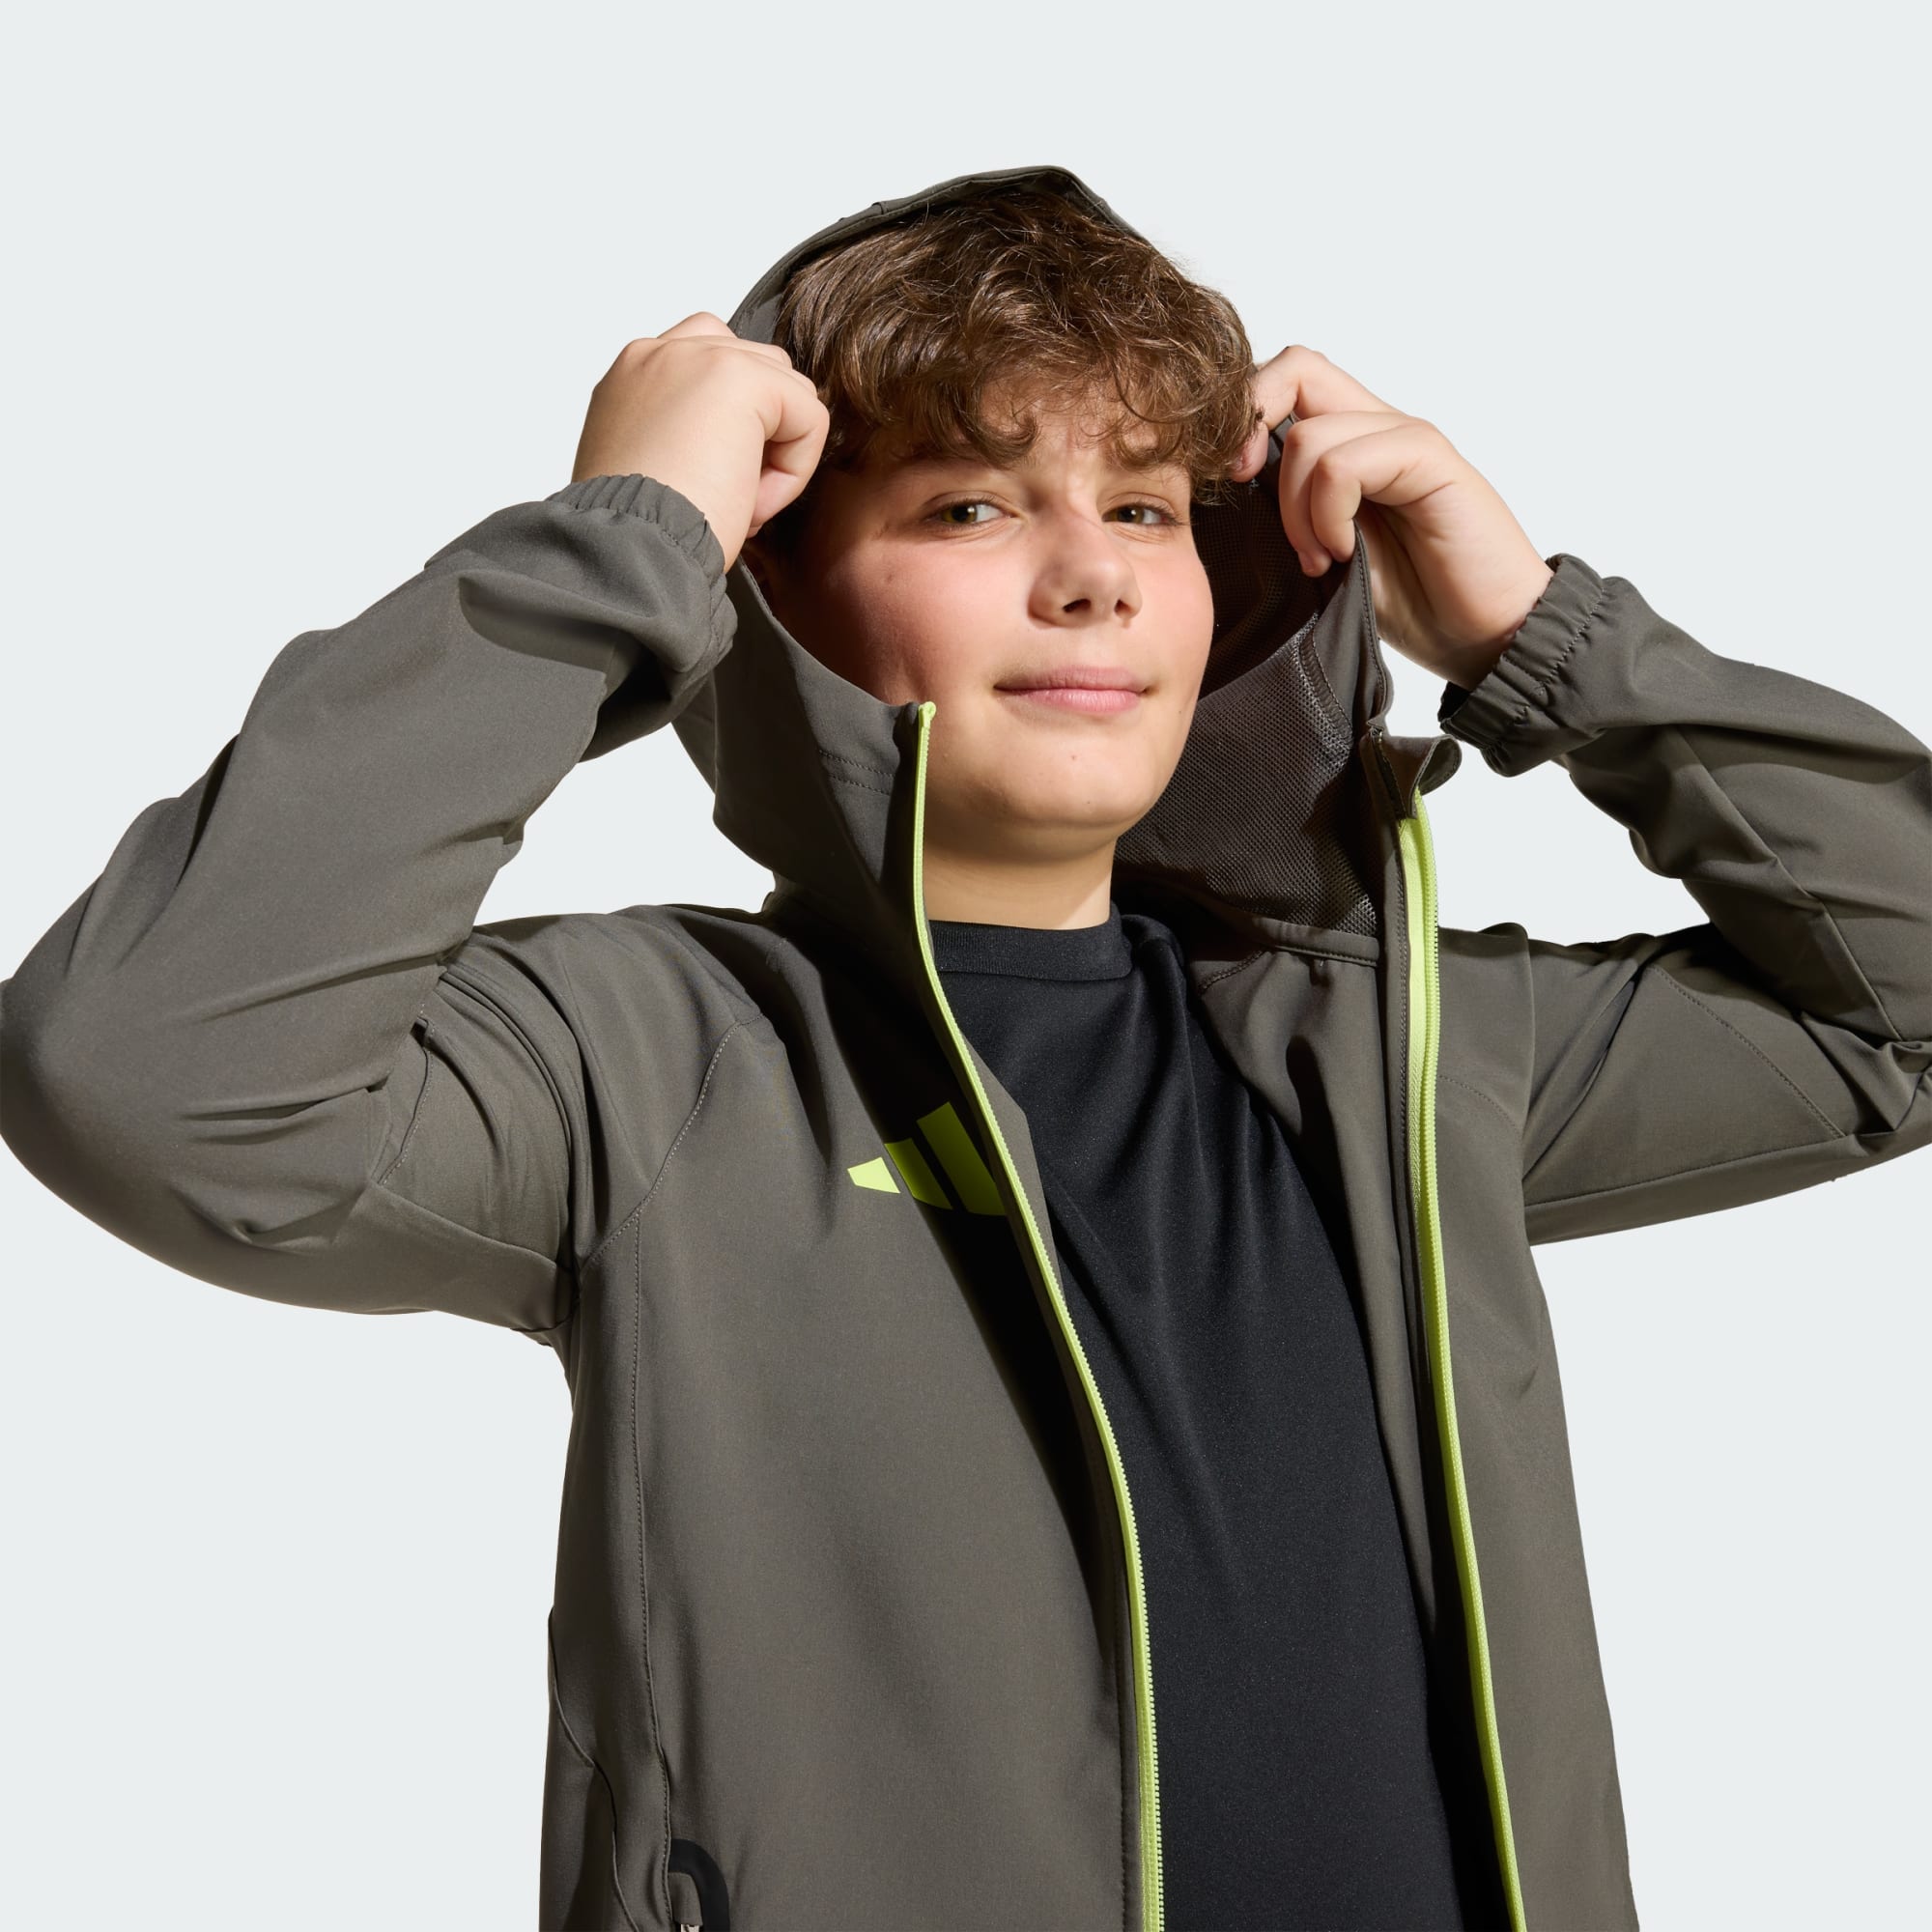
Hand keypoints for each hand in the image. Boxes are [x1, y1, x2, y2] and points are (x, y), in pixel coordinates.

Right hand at [570, 313, 830, 570]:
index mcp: (635, 376)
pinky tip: (752, 503)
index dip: (735, 427)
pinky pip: (809, 416)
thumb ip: (683, 434)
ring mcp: (702, 356)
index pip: (714, 363)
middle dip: (762, 435)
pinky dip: (794, 470)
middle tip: (730, 495)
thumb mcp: (649, 471)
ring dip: (778, 453)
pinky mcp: (742, 378)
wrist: (628, 551)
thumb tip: (736, 440)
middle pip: (760, 367)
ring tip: (740, 501)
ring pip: (790, 389)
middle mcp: (662, 354)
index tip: (708, 482)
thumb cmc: (633, 533)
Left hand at [1228, 346, 1553, 687]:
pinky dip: (1328, 514)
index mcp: (1352, 444)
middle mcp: (1379, 428)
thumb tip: (1222, 498)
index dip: (1243, 416)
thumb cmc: (1415, 602)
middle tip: (1256, 505)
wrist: (1488, 635)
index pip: (1285, 380)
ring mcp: (1407, 440)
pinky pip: (1346, 464)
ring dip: (1296, 508)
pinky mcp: (1431, 460)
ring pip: (1311, 434)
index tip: (1231, 483)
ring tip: (1321, 558)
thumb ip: (1287, 514)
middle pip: (1295, 369)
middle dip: (1251, 433)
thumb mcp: (1325, 555)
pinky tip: (1346, 555)